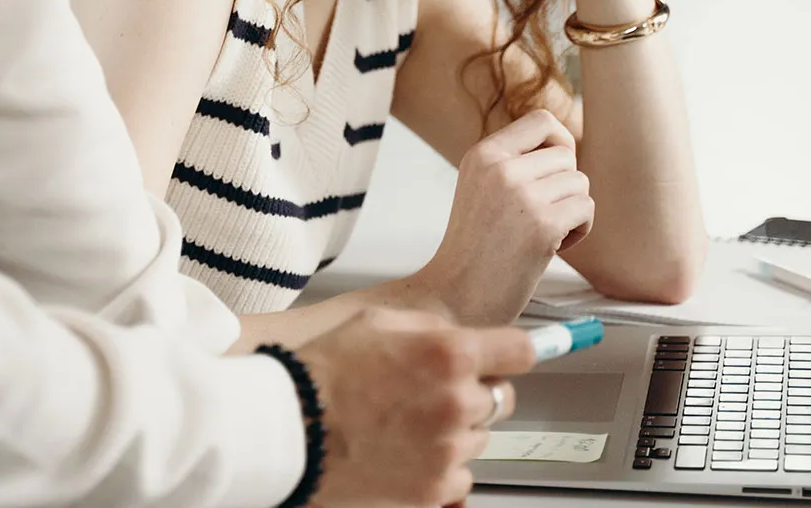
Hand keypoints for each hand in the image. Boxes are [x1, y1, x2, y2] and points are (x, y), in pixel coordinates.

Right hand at [299, 307, 537, 507]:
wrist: (289, 428)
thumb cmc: (324, 373)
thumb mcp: (378, 322)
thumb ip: (432, 329)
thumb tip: (466, 335)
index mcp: (449, 355)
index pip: (522, 351)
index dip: (517, 351)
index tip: (520, 355)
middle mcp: (457, 403)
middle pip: (502, 397)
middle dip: (477, 391)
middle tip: (434, 391)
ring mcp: (448, 449)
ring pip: (480, 437)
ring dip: (456, 430)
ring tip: (406, 423)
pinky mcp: (435, 488)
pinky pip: (460, 475)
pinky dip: (440, 466)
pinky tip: (404, 451)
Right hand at [418, 109, 595, 324]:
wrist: (456, 296)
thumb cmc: (474, 249)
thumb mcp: (481, 188)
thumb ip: (513, 163)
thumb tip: (564, 146)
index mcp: (482, 155)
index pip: (541, 120)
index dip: (559, 142)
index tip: (553, 171)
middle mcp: (500, 168)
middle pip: (566, 156)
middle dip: (564, 187)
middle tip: (540, 215)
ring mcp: (521, 195)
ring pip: (580, 183)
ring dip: (571, 210)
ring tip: (542, 233)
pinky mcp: (542, 225)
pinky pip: (586, 209)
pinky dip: (579, 231)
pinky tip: (552, 247)